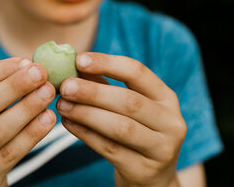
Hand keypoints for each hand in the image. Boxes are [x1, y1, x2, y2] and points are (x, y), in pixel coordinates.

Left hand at [56, 53, 185, 186]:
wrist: (151, 177)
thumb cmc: (134, 131)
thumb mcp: (127, 106)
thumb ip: (103, 83)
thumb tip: (72, 62)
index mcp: (166, 97)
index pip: (138, 72)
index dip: (108, 63)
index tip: (79, 59)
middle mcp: (171, 122)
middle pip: (129, 101)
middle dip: (93, 92)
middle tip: (65, 86)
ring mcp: (161, 148)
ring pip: (120, 127)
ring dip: (87, 114)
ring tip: (62, 105)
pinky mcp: (145, 170)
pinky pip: (110, 149)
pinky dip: (86, 134)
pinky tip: (69, 123)